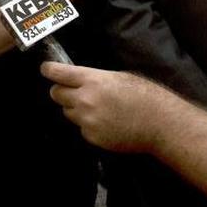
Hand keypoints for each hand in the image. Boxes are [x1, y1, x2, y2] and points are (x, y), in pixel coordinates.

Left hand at [41, 62, 176, 153]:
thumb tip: (78, 79)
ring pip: (68, 112)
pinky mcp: (92, 137)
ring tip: (98, 108)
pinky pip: (81, 128)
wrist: (161, 124)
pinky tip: (106, 122)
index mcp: (92, 80)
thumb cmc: (145, 95)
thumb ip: (94, 78)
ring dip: (76, 109)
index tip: (46, 69)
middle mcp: (85, 100)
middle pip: (56, 94)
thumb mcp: (118, 77)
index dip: (49, 70)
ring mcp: (87, 121)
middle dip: (62, 91)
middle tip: (73, 91)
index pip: (58, 73)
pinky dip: (88, 125)